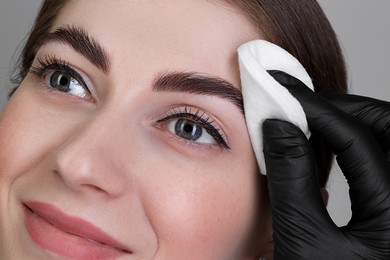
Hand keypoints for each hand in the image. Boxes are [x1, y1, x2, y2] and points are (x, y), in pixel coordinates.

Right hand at [263, 71, 389, 259]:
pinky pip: (385, 162)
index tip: (283, 96)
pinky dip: (359, 144)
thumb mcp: (302, 240)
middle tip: (301, 106)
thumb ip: (291, 178)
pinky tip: (330, 148)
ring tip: (312, 121)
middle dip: (343, 108)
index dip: (315, 110)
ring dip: (353, 123)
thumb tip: (278, 128)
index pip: (357, 138)